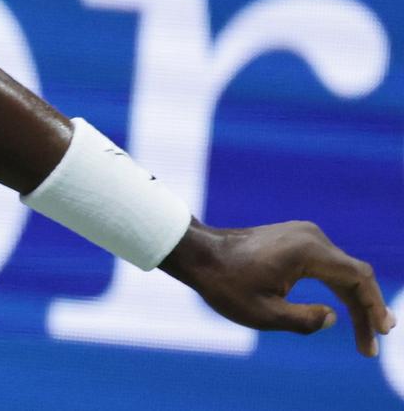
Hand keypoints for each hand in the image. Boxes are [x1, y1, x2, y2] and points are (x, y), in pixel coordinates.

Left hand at [163, 220, 395, 356]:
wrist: (197, 253)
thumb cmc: (225, 284)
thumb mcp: (263, 313)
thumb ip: (303, 320)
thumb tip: (334, 317)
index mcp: (307, 251)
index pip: (357, 277)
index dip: (374, 306)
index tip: (383, 331)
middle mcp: (311, 236)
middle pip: (353, 275)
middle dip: (366, 311)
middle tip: (371, 346)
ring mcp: (303, 234)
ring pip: (342, 271)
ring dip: (353, 302)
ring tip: (364, 337)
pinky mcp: (295, 239)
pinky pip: (328, 265)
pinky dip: (338, 288)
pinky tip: (345, 311)